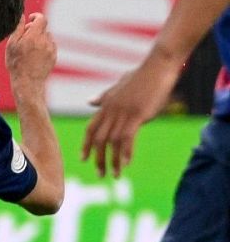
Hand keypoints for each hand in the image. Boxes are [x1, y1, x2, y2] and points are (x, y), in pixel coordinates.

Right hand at [5, 12, 56, 85]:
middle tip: (24, 39)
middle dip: (34, 30)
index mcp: (34, 36)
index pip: (41, 19)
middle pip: (43, 28)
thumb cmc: (16, 64)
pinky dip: (44, 47)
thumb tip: (22, 16)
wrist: (28, 82)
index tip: (31, 19)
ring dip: (40, 39)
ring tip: (30, 50)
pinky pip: (50, 46)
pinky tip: (35, 56)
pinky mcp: (54, 56)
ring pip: (47, 37)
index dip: (36, 16)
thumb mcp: (12, 45)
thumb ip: (18, 29)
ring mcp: (51, 49)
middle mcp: (45, 41)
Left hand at [82, 52, 176, 177]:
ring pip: (112, 142)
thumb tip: (89, 102)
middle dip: (98, 159)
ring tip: (114, 175)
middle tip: (99, 174)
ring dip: (113, 160)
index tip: (83, 159)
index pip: (91, 129)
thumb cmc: (141, 76)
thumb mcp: (119, 86)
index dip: (86, 145)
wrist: (157, 66)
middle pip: (99, 139)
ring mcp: (123, 113)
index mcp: (106, 105)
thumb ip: (104, 97)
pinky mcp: (137, 115)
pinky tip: (126, 163)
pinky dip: (125, 152)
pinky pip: (127, 137)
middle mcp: (111, 110)